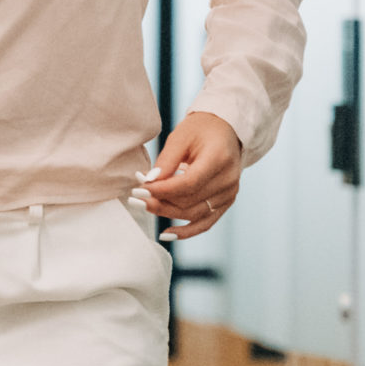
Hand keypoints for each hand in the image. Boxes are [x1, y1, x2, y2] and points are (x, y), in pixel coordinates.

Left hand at [131, 111, 243, 241]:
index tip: (139, 189)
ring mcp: (229, 194)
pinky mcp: (225, 202)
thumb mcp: (181, 137)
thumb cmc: (200, 130)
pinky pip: (206, 223)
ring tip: (144, 207)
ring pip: (195, 214)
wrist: (225, 131)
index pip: (189, 183)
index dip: (162, 190)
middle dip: (160, 202)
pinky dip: (186, 231)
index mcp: (219, 159)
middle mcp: (229, 180)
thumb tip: (149, 182)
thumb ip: (167, 160)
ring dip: (167, 214)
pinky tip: (166, 234)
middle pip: (190, 201)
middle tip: (135, 198)